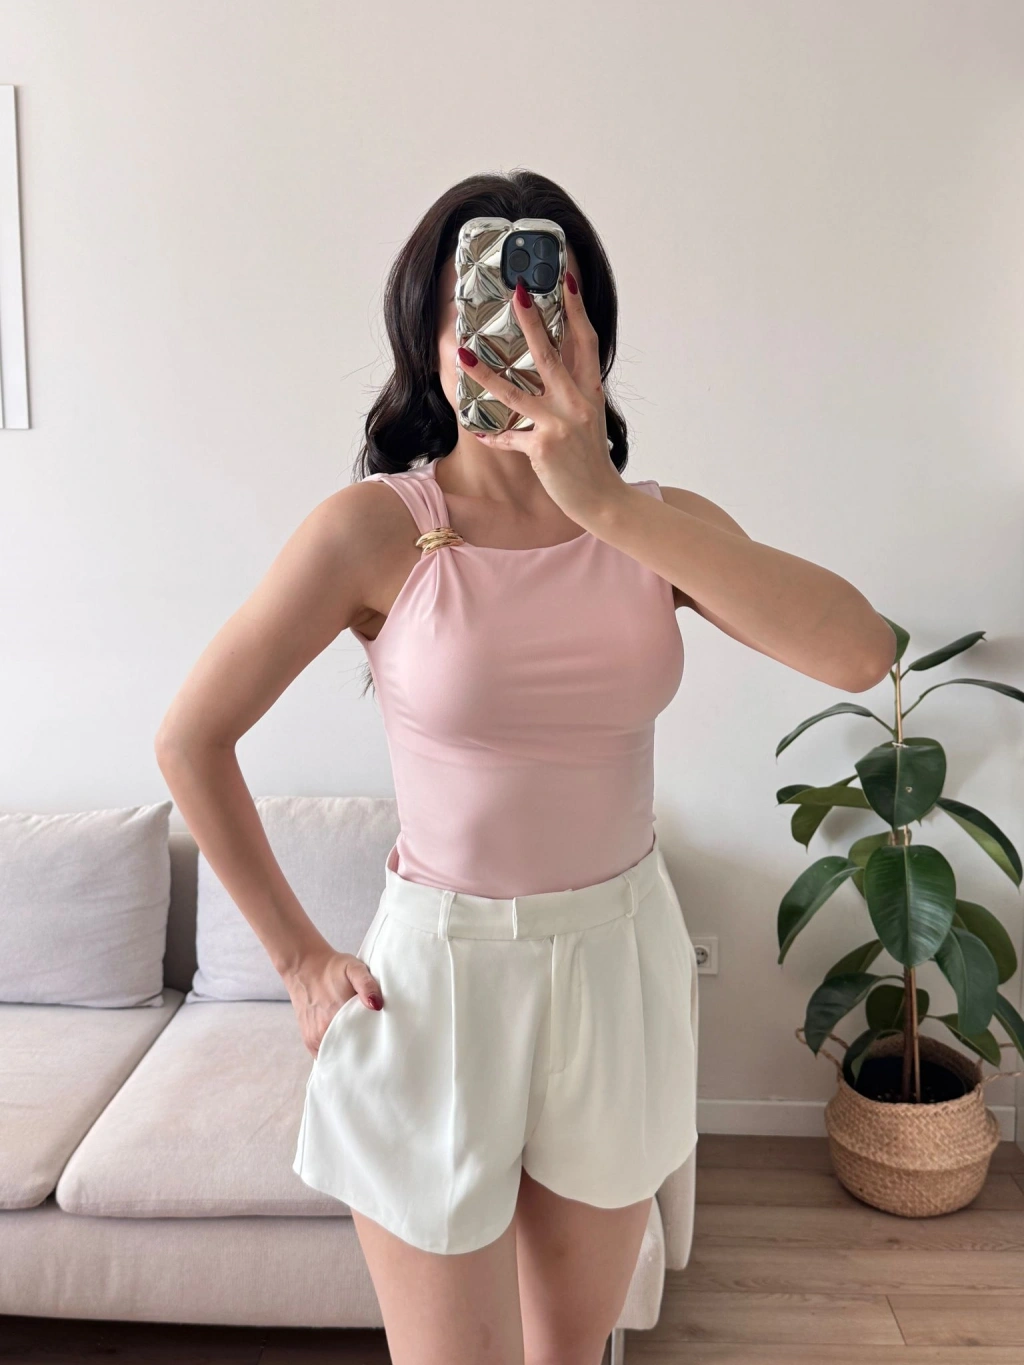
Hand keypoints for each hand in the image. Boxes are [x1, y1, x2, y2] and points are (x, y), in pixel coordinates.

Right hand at [284, 949, 382, 1059]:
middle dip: (363, 1052)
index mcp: (338, 1016)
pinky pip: (325, 1056)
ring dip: (348, 1054)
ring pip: (337, 1056)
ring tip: (361, 1046)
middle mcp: (324, 1032)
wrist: (304, 966)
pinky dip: (336, 1054)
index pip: (363, 1044)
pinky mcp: (309, 1041)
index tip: (383, 1045)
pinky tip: (346, 1046)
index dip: (374, 1046)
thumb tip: (377, 1005)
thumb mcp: (354, 968)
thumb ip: (367, 985)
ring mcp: (315, 1038)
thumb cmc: (333, 968)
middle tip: (375, 1046)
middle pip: (350, 1053)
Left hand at [456, 271, 625, 528]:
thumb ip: (574, 390)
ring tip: (463, 353)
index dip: (576, 309)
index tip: (566, 278)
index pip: (585, 341)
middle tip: (516, 291)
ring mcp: (559, 425)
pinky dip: (493, 435)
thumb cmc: (592, 460)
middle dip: (531, 321)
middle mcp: (576, 403)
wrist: (602, 499)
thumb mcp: (591, 418)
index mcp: (590, 391)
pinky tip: (479, 432)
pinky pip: (508, 437)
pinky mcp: (542, 448)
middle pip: (548, 354)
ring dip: (485, 373)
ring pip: (515, 393)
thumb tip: (554, 363)